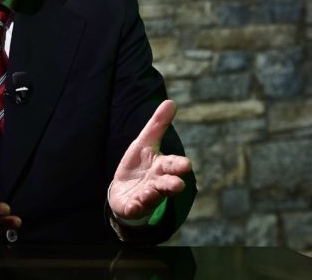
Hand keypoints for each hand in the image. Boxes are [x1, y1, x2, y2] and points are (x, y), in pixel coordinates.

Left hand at [109, 100, 191, 220]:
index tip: (186, 165)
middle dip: (172, 184)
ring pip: (152, 197)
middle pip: (167, 184)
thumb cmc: (140, 165)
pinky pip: (135, 208)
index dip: (179, 165)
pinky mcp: (133, 207)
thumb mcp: (145, 142)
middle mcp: (157, 183)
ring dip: (152, 194)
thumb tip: (171, 102)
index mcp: (162, 167)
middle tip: (178, 185)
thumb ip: (157, 125)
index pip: (173, 165)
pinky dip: (136, 207)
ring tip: (149, 191)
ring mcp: (146, 197)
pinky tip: (134, 205)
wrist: (125, 192)